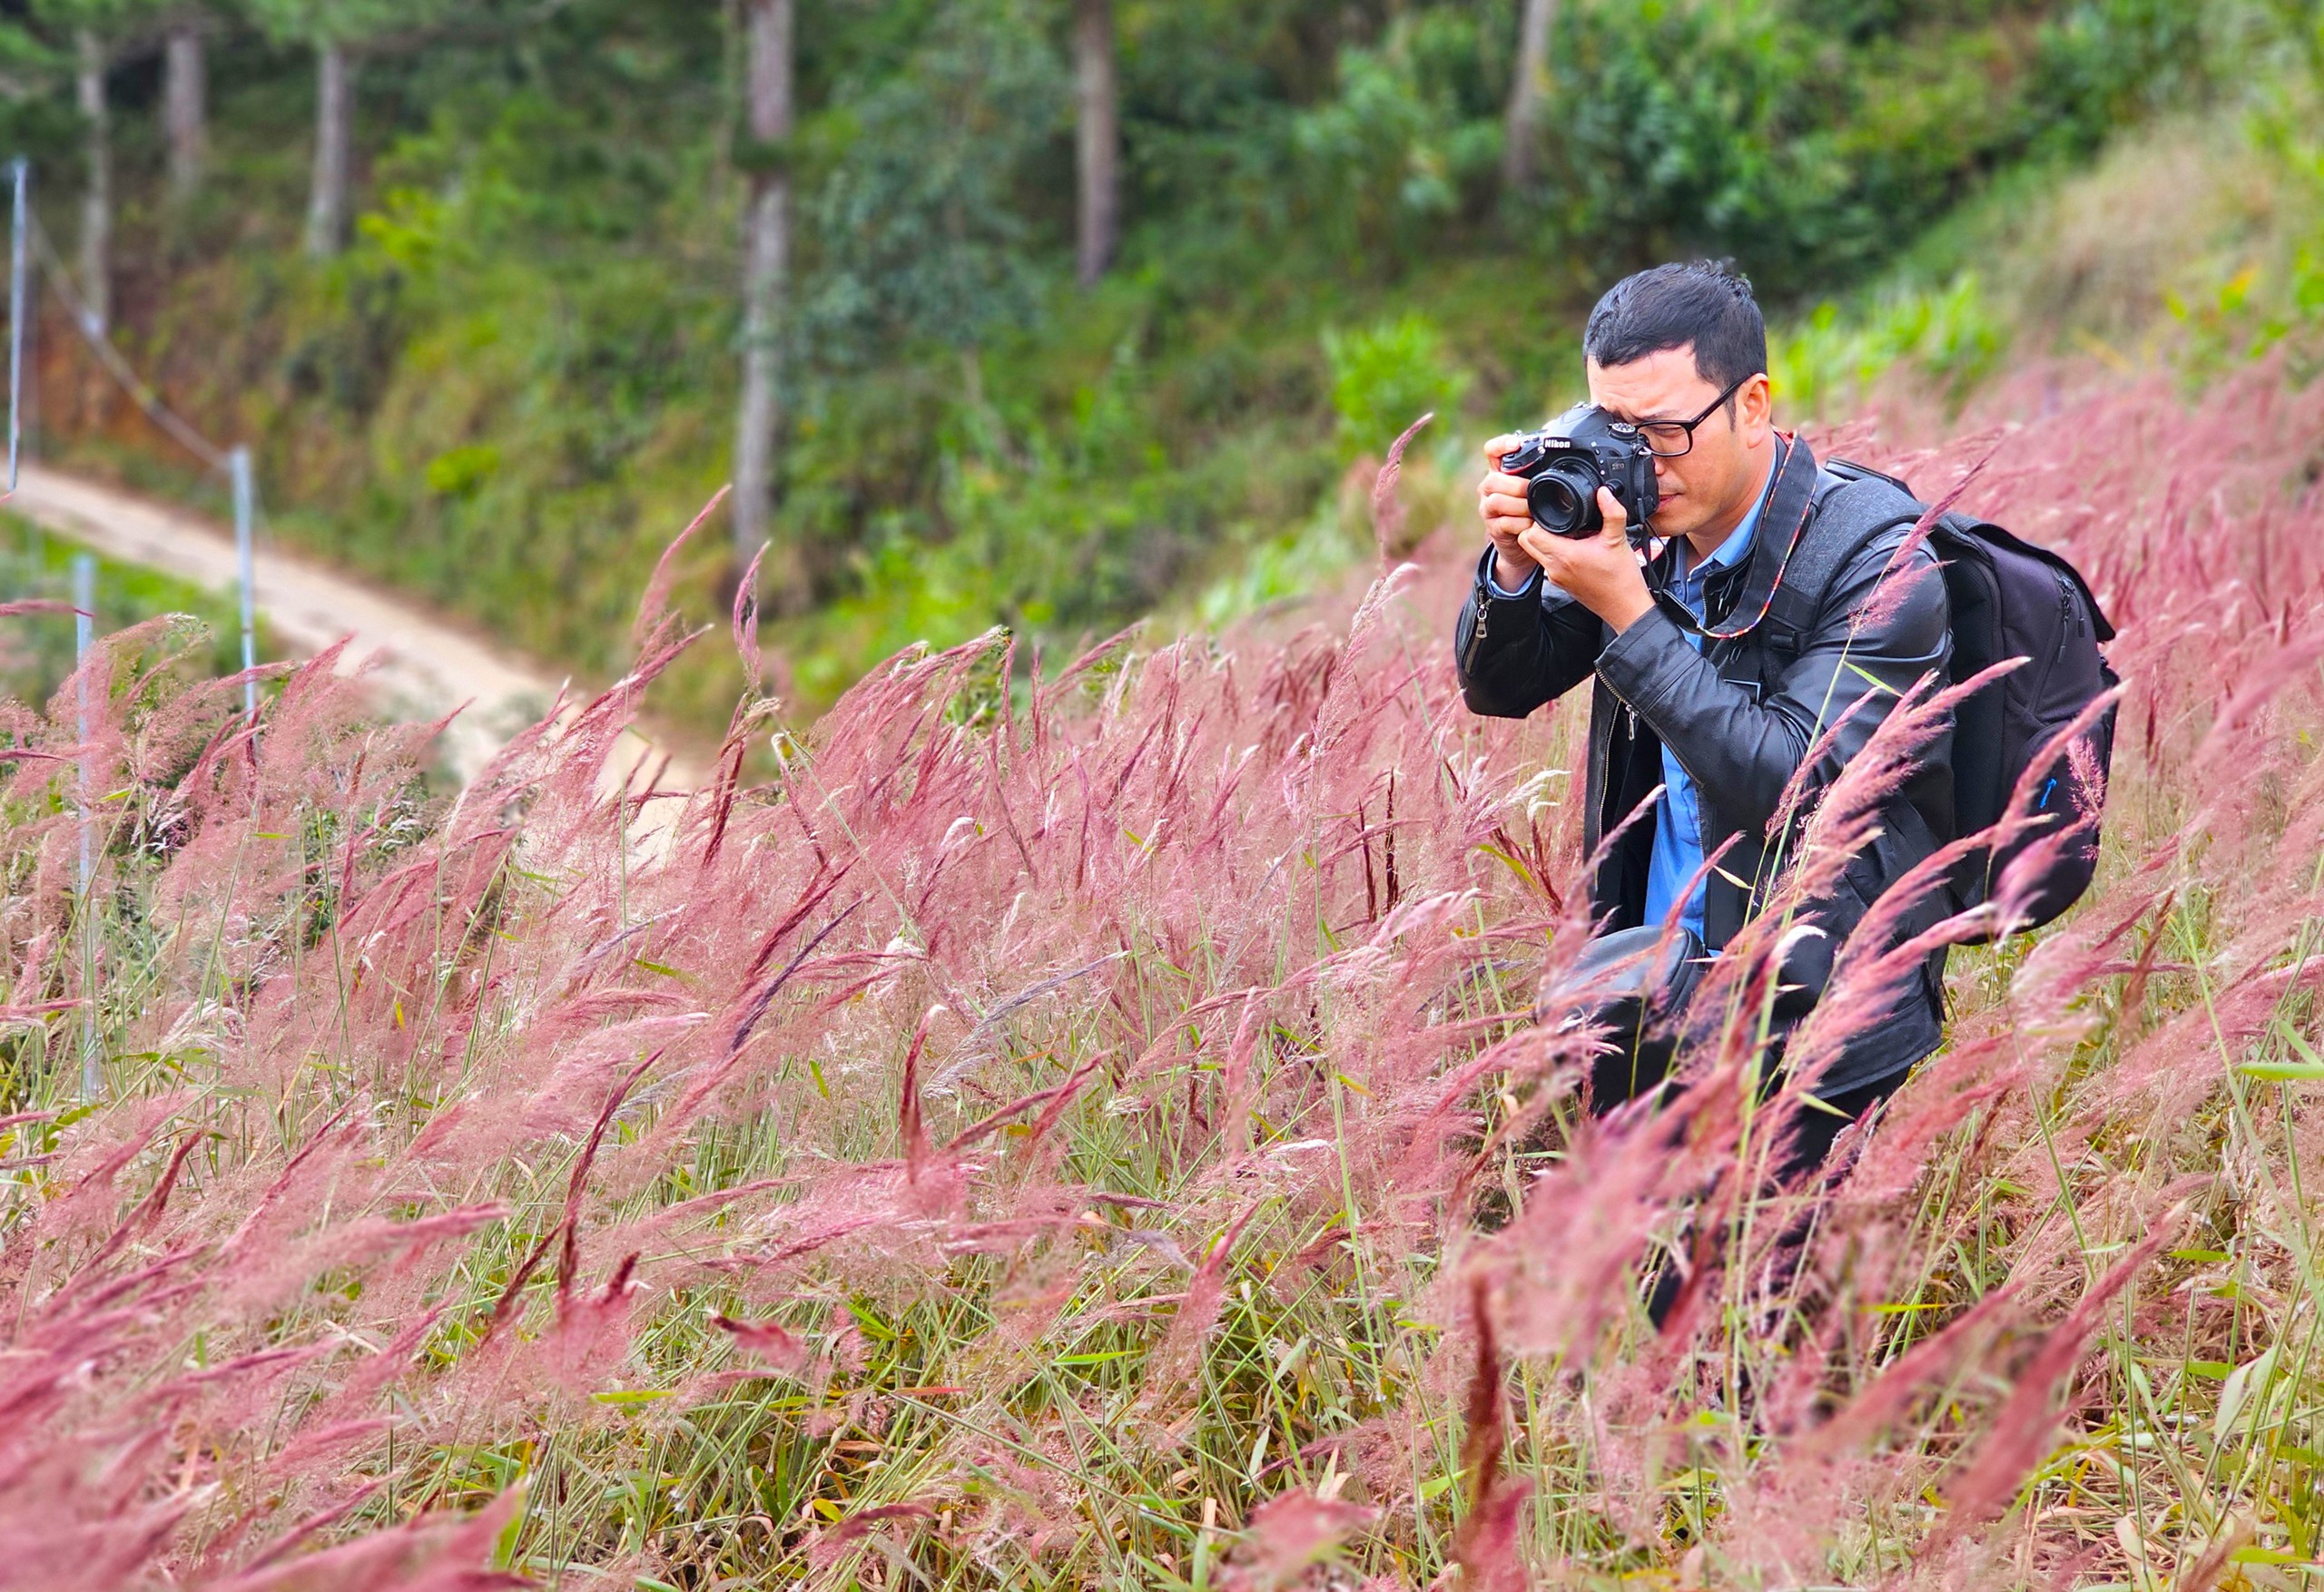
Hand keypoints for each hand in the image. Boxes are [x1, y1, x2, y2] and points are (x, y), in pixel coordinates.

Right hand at [1476, 434, 1540, 590]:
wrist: (1523, 543)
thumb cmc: (1532, 509)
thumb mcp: (1538, 486)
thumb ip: (1543, 467)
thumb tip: (1559, 439)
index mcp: (1501, 472)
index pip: (1491, 451)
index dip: (1501, 445)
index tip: (1516, 445)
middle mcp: (1490, 488)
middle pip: (1493, 480)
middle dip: (1516, 486)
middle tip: (1533, 491)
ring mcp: (1489, 509)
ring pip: (1496, 501)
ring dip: (1519, 505)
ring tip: (1534, 510)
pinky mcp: (1493, 528)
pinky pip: (1504, 523)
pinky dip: (1521, 524)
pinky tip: (1532, 525)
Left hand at [1515, 487, 1654, 632]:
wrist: (1624, 606)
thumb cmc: (1622, 577)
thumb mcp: (1619, 539)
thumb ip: (1612, 512)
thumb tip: (1604, 492)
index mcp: (1565, 555)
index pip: (1531, 533)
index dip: (1537, 519)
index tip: (1554, 512)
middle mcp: (1554, 568)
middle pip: (1527, 541)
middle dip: (1536, 527)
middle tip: (1555, 519)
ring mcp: (1555, 577)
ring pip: (1535, 552)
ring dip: (1544, 539)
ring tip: (1567, 532)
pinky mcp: (1559, 582)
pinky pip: (1546, 562)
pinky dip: (1553, 551)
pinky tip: (1573, 546)